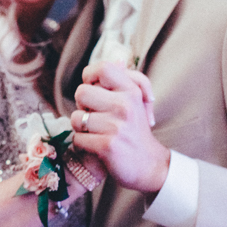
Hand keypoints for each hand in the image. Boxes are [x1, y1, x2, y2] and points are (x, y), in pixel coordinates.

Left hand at [71, 62, 169, 192]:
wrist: (150, 165)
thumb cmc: (137, 132)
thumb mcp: (138, 102)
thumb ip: (126, 80)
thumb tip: (118, 60)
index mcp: (131, 91)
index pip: (103, 68)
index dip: (89, 76)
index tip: (92, 88)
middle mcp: (124, 105)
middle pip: (81, 92)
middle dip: (82, 106)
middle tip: (94, 116)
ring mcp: (115, 126)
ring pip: (76, 118)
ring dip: (81, 128)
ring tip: (96, 133)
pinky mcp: (106, 146)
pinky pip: (78, 139)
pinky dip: (82, 145)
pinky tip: (95, 147)